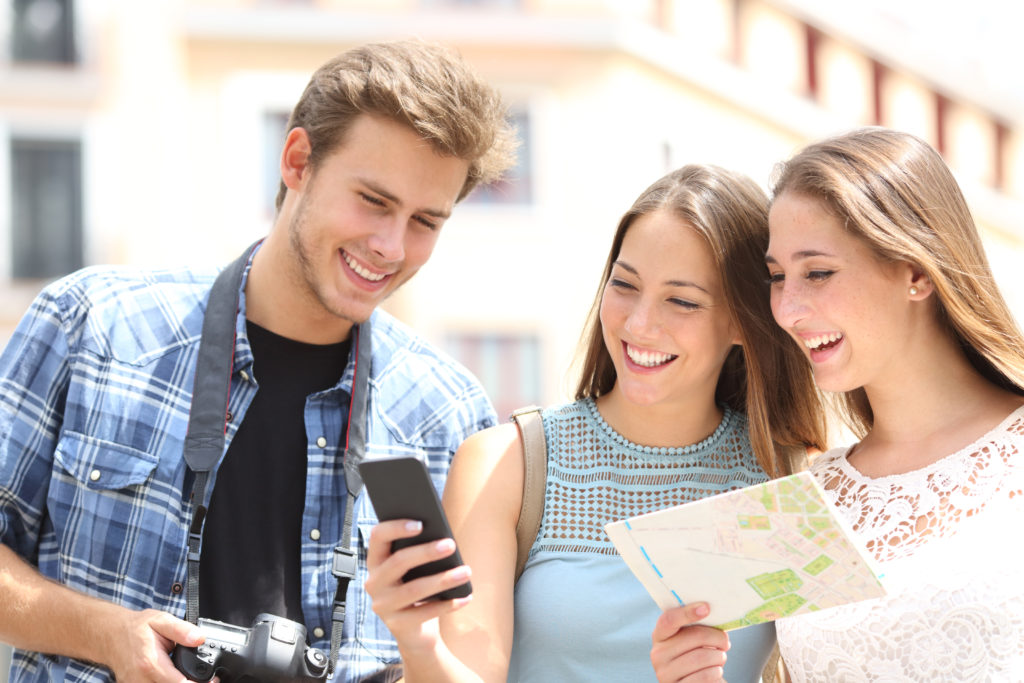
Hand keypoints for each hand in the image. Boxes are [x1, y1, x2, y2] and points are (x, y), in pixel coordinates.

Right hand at [100, 608, 206, 681]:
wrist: (110, 635)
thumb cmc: (135, 628)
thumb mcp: (161, 620)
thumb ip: (182, 630)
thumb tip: (200, 638)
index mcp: (150, 663)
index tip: (212, 681)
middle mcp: (140, 680)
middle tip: (209, 681)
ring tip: (192, 678)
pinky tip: (176, 678)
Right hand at [364, 519, 472, 657]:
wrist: (416, 632)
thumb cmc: (418, 588)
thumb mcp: (416, 570)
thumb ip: (420, 551)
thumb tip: (443, 537)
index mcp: (376, 561)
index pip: (378, 537)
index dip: (396, 528)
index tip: (421, 523)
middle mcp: (374, 582)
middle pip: (398, 562)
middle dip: (426, 552)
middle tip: (451, 545)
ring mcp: (383, 606)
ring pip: (414, 589)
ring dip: (443, 579)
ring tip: (466, 572)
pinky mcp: (397, 626)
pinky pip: (425, 613)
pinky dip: (448, 604)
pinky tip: (465, 597)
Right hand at [651, 603, 729, 682]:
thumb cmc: (697, 656)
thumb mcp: (690, 641)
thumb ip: (694, 627)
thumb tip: (708, 610)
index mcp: (660, 636)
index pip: (668, 620)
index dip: (687, 613)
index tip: (706, 608)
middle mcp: (658, 654)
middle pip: (693, 637)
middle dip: (717, 637)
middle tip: (725, 641)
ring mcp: (665, 673)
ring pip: (702, 657)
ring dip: (719, 656)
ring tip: (720, 657)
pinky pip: (705, 675)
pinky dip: (717, 671)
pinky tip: (716, 671)